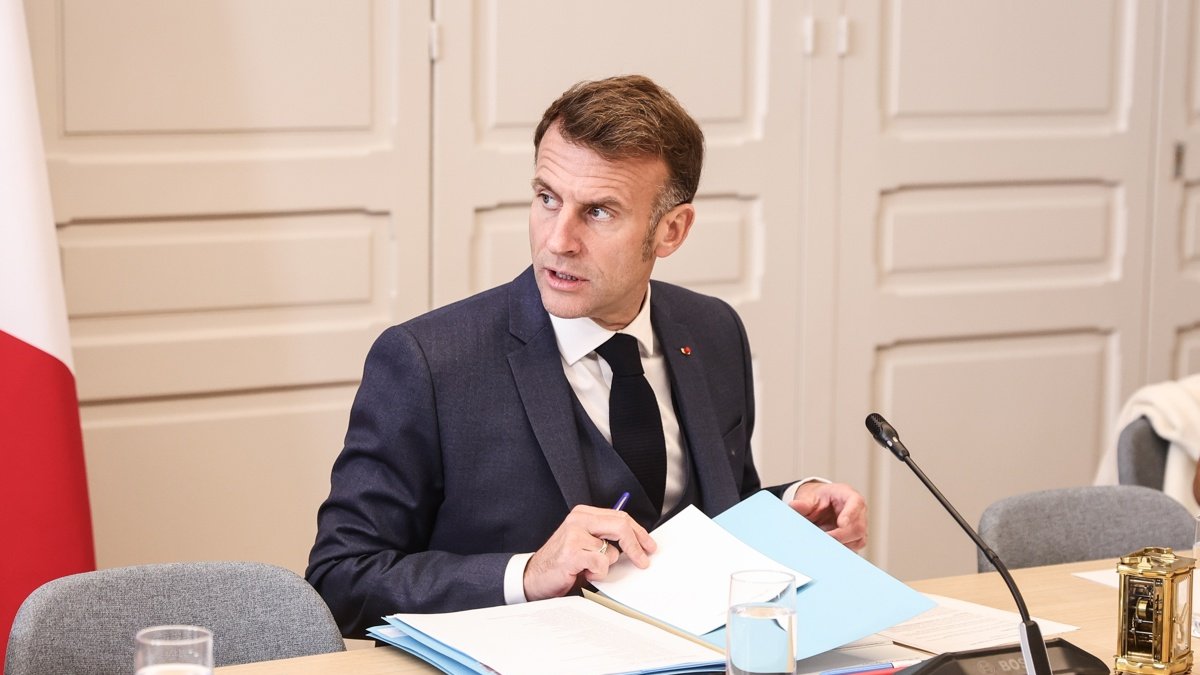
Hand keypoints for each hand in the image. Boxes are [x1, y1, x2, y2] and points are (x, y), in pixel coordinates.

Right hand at [523, 505, 656, 601]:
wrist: (533, 577)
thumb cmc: (562, 562)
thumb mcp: (585, 542)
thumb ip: (606, 536)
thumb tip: (637, 542)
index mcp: (583, 513)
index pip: (620, 517)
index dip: (639, 532)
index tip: (649, 545)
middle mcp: (578, 520)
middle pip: (621, 526)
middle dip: (637, 545)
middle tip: (643, 561)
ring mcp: (574, 534)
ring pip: (612, 551)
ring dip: (606, 566)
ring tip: (589, 567)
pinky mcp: (572, 552)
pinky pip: (602, 564)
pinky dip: (597, 574)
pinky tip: (583, 573)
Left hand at [789, 482, 867, 550]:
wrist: (820, 505)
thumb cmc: (820, 499)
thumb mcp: (810, 497)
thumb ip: (803, 502)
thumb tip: (794, 506)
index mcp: (849, 496)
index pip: (856, 503)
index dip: (850, 513)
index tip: (841, 523)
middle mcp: (858, 512)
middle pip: (858, 527)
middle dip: (841, 536)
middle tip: (824, 539)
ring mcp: (858, 527)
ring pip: (858, 540)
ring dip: (840, 544)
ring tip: (821, 543)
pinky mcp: (854, 540)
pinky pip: (852, 549)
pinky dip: (839, 551)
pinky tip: (826, 550)